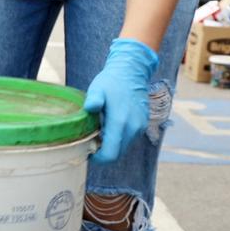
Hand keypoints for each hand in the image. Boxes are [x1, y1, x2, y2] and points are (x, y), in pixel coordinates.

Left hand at [83, 38, 159, 163]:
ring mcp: (139, 127)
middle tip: (90, 143)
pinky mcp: (142, 125)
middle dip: (103, 153)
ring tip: (98, 133)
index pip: (111, 154)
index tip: (87, 153)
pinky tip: (108, 128)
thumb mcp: (97, 89)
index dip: (98, 159)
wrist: (131, 71)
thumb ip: (93, 100)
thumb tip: (90, 108)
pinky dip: (119, 139)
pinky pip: (129, 139)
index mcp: (120, 122)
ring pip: (123, 148)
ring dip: (111, 146)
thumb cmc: (111, 82)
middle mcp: (133, 128)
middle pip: (117, 154)